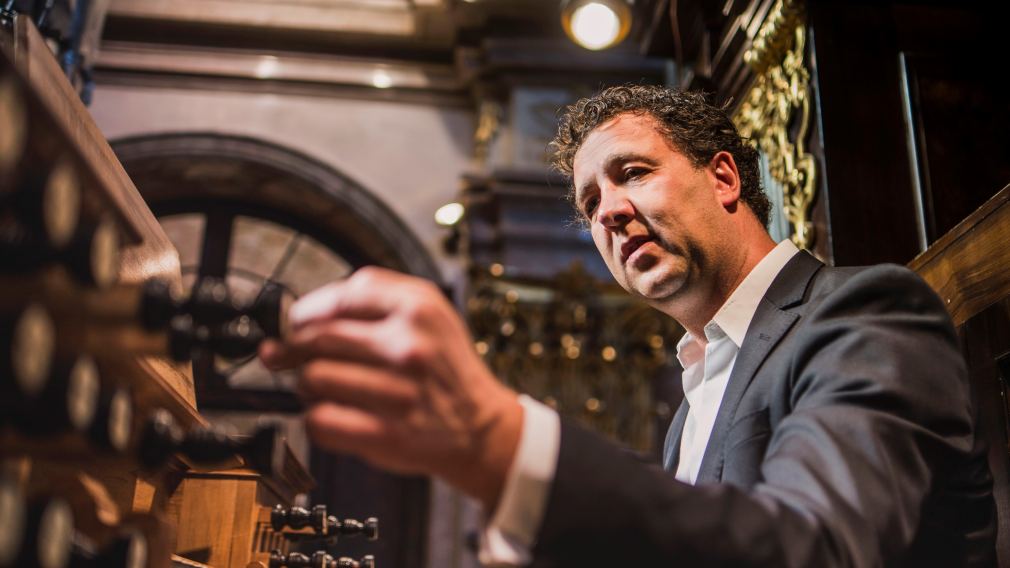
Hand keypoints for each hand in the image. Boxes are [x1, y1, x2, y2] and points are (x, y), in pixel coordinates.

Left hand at [259, 267, 522, 509]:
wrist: (482, 429)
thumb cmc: (445, 370)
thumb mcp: (428, 316)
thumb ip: (370, 304)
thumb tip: (290, 322)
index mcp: (419, 307)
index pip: (341, 295)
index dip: (309, 310)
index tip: (300, 323)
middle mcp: (409, 345)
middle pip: (317, 335)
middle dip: (297, 349)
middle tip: (295, 358)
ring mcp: (398, 392)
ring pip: (313, 377)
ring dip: (307, 385)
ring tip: (323, 388)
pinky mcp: (386, 434)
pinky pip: (320, 419)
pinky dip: (316, 419)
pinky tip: (333, 414)